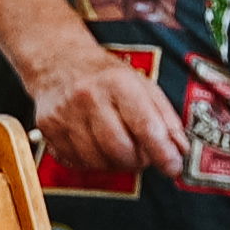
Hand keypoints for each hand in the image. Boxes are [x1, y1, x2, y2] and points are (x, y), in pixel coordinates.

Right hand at [28, 47, 184, 175]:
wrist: (59, 62)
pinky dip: (94, 163)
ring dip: (116, 164)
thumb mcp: (144, 85)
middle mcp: (89, 98)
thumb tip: (180, 149)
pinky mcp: (48, 129)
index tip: (173, 167)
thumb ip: (166, 117)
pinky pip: (76, 161)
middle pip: (119, 148)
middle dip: (138, 161)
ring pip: (97, 160)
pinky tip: (100, 149)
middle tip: (145, 156)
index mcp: (119, 84)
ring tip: (123, 151)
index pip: (145, 125)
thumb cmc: (106, 75)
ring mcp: (65, 114)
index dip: (162, 152)